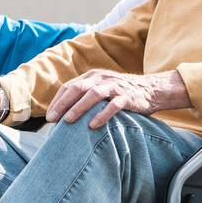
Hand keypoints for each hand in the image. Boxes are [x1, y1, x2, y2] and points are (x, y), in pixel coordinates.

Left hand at [45, 68, 189, 128]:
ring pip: (93, 94)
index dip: (58, 101)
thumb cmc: (122, 94)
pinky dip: (102, 115)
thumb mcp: (102, 90)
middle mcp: (102, 78)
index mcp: (93, 76)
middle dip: (63, 104)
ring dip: (79, 108)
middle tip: (53, 119)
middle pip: (78, 89)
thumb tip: (64, 114)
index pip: (70, 86)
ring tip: (68, 121)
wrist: (152, 90)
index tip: (49, 117)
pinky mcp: (128, 97)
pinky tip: (93, 125)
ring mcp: (115, 87)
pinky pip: (113, 105)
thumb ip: (86, 96)